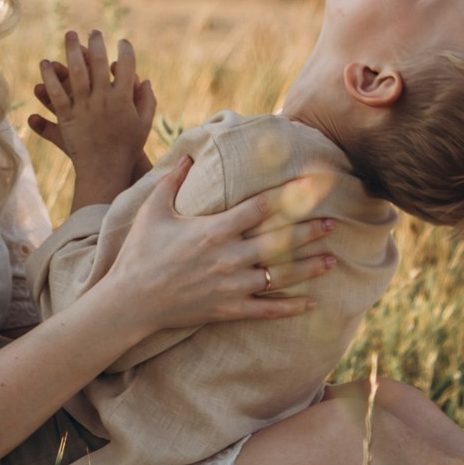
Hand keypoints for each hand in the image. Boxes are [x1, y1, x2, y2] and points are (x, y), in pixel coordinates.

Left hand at [29, 29, 156, 205]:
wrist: (106, 171)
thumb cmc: (128, 149)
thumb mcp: (144, 125)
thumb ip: (147, 101)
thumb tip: (145, 79)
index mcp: (124, 99)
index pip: (127, 67)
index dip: (126, 51)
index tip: (123, 42)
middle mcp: (103, 99)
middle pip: (99, 63)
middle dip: (97, 43)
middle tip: (94, 31)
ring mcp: (84, 107)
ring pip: (76, 72)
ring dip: (73, 51)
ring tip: (70, 36)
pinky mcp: (68, 117)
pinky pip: (57, 93)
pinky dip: (51, 77)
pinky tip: (46, 64)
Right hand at [96, 156, 341, 333]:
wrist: (130, 301)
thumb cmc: (140, 253)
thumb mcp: (152, 210)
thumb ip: (172, 181)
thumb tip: (186, 155)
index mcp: (213, 230)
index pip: (260, 208)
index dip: (288, 195)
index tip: (311, 187)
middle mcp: (228, 256)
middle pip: (278, 241)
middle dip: (308, 232)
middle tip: (333, 223)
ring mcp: (230, 285)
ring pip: (278, 276)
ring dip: (308, 268)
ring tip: (332, 260)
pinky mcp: (227, 309)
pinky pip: (265, 310)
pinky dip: (289, 308)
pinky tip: (311, 303)